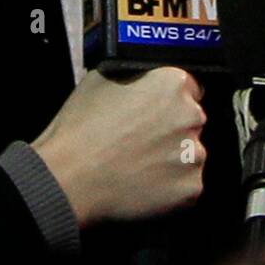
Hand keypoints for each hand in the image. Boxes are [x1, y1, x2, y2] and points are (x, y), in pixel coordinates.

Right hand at [31, 67, 206, 225]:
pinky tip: (144, 184)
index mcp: (172, 83)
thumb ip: (135, 76)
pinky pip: (187, 184)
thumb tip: (144, 80)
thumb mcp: (101, 79)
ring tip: (140, 165)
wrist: (70, 179)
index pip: (189, 87)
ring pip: (190, 153)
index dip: (167, 100)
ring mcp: (194, 154)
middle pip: (190, 120)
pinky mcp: (191, 188)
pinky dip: (171, 186)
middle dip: (172, 128)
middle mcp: (190, 115)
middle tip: (142, 140)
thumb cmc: (80, 128)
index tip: (153, 111)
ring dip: (173, 158)